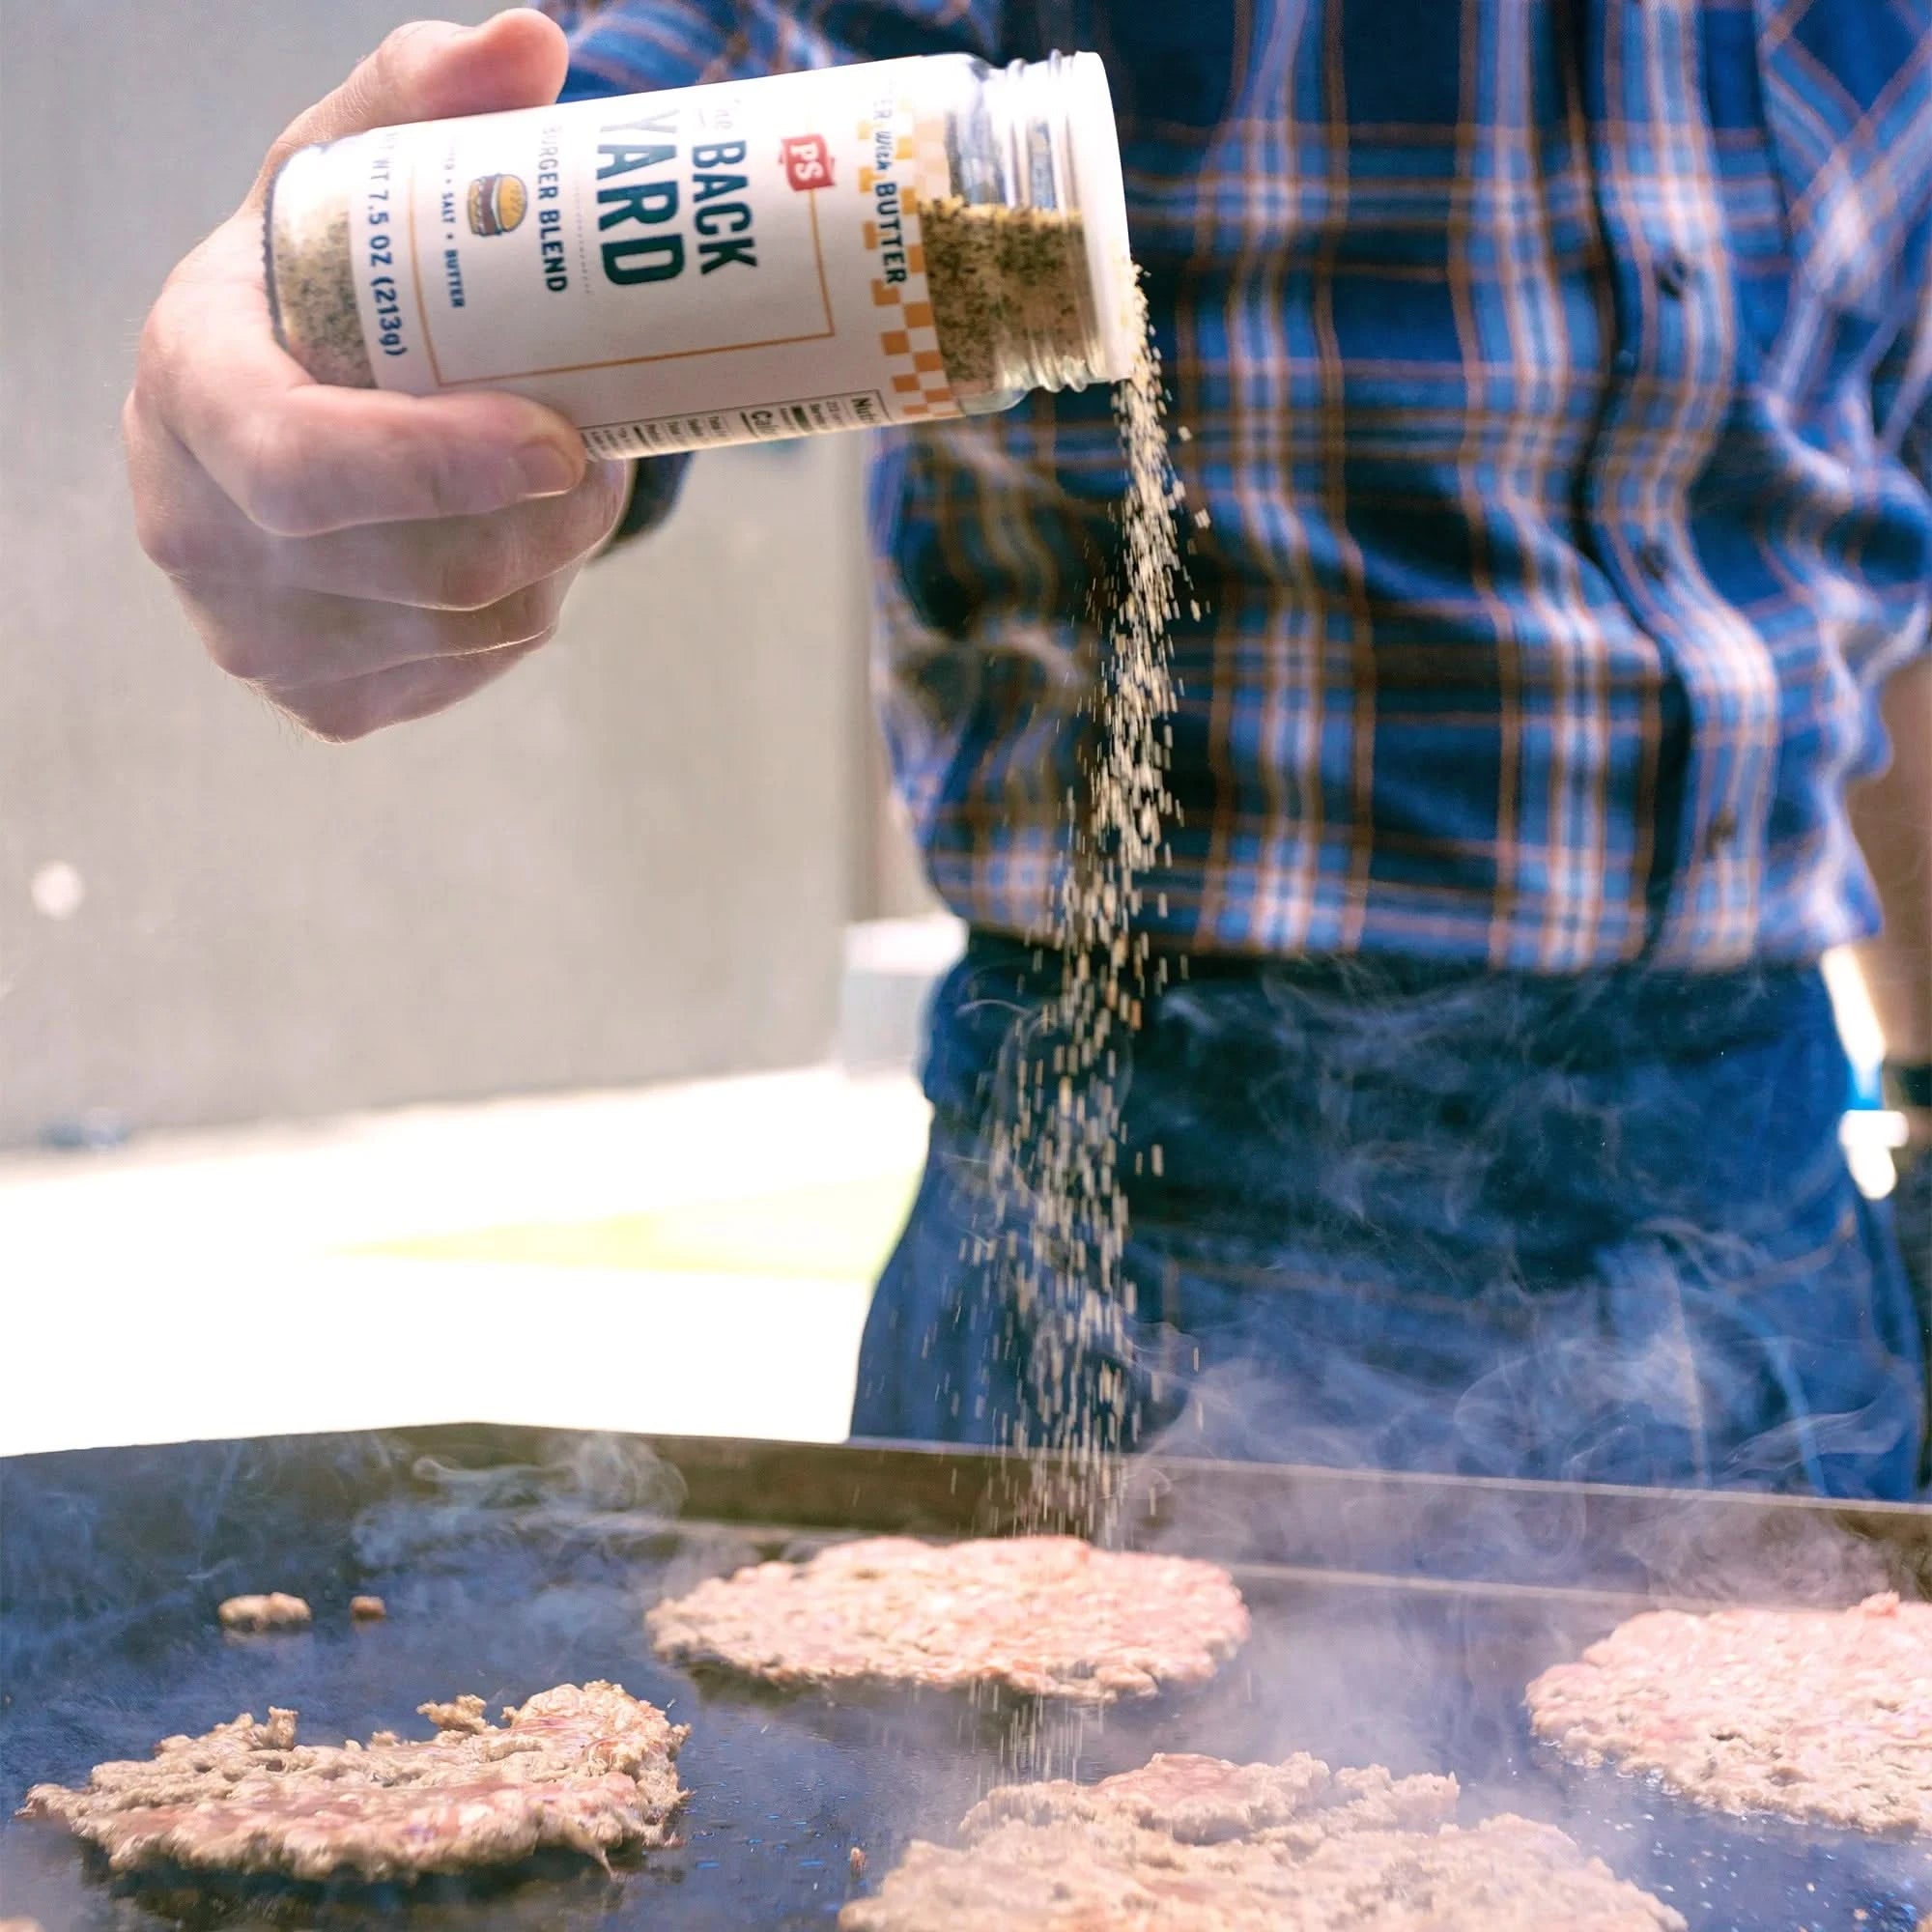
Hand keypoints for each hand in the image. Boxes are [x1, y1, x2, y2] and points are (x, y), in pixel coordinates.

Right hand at [124, 11, 629, 739]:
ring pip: (464, 633)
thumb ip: (425, 98)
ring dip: (549, 564)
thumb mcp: (351, 167)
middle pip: (419, 571)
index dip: (441, 467)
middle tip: (605, 451)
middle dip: (546, 518)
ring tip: (565, 487)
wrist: (277, 399)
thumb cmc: (319, 277)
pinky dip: (516, 618)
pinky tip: (513, 546)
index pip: (304, 466)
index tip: (562, 437)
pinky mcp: (322, 703)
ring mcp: (254, 638)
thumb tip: (533, 46)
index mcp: (188, 390)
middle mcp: (198, 533)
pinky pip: (463, 676)